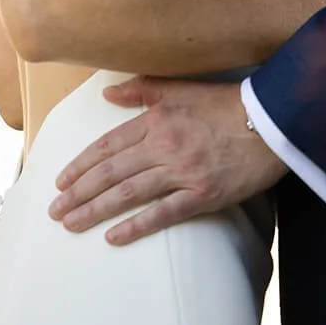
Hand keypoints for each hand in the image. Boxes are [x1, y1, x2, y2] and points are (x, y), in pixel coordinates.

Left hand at [48, 78, 285, 244]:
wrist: (270, 121)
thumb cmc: (226, 103)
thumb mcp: (181, 87)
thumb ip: (142, 89)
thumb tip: (107, 94)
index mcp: (157, 118)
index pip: (108, 145)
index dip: (81, 164)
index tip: (60, 180)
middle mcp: (164, 145)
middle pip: (112, 172)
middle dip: (79, 191)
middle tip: (55, 210)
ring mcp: (182, 171)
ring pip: (129, 193)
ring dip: (96, 209)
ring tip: (71, 223)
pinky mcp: (202, 195)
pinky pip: (162, 214)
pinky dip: (136, 226)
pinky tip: (113, 236)